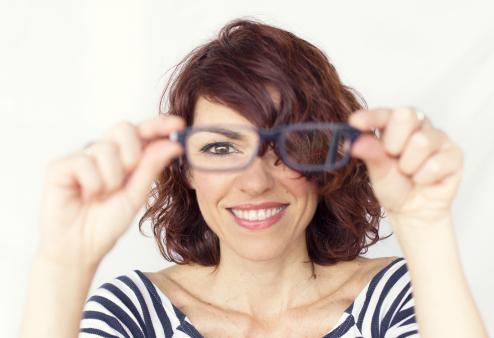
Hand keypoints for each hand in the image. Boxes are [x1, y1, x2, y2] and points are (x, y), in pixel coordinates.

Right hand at [38, 115, 184, 266]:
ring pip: (105, 148)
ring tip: (102, 196)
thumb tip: (173, 144)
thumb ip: (152, 167)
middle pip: (123, 128)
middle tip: (128, 174)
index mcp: (123, 158)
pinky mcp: (59, 167)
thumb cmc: (106, 223)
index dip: (159, 125)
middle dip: (133, 152)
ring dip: (111, 179)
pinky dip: (92, 184)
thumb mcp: (136, 195)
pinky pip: (84, 162)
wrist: (81, 249)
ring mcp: (81, 158)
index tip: (178, 124)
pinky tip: (86, 197)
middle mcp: (102, 153)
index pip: (142, 133)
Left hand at [348, 107, 463, 224]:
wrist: (413, 211)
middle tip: (393, 158)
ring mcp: (439, 137)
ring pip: (421, 142)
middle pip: (405, 116)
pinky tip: (424, 180)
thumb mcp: (376, 170)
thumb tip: (355, 142)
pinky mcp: (455, 154)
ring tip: (409, 173)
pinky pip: (435, 163)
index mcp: (395, 123)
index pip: (383, 113)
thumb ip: (370, 153)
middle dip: (393, 143)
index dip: (370, 117)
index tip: (354, 123)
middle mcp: (419, 124)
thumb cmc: (393, 184)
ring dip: (408, 166)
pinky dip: (423, 177)